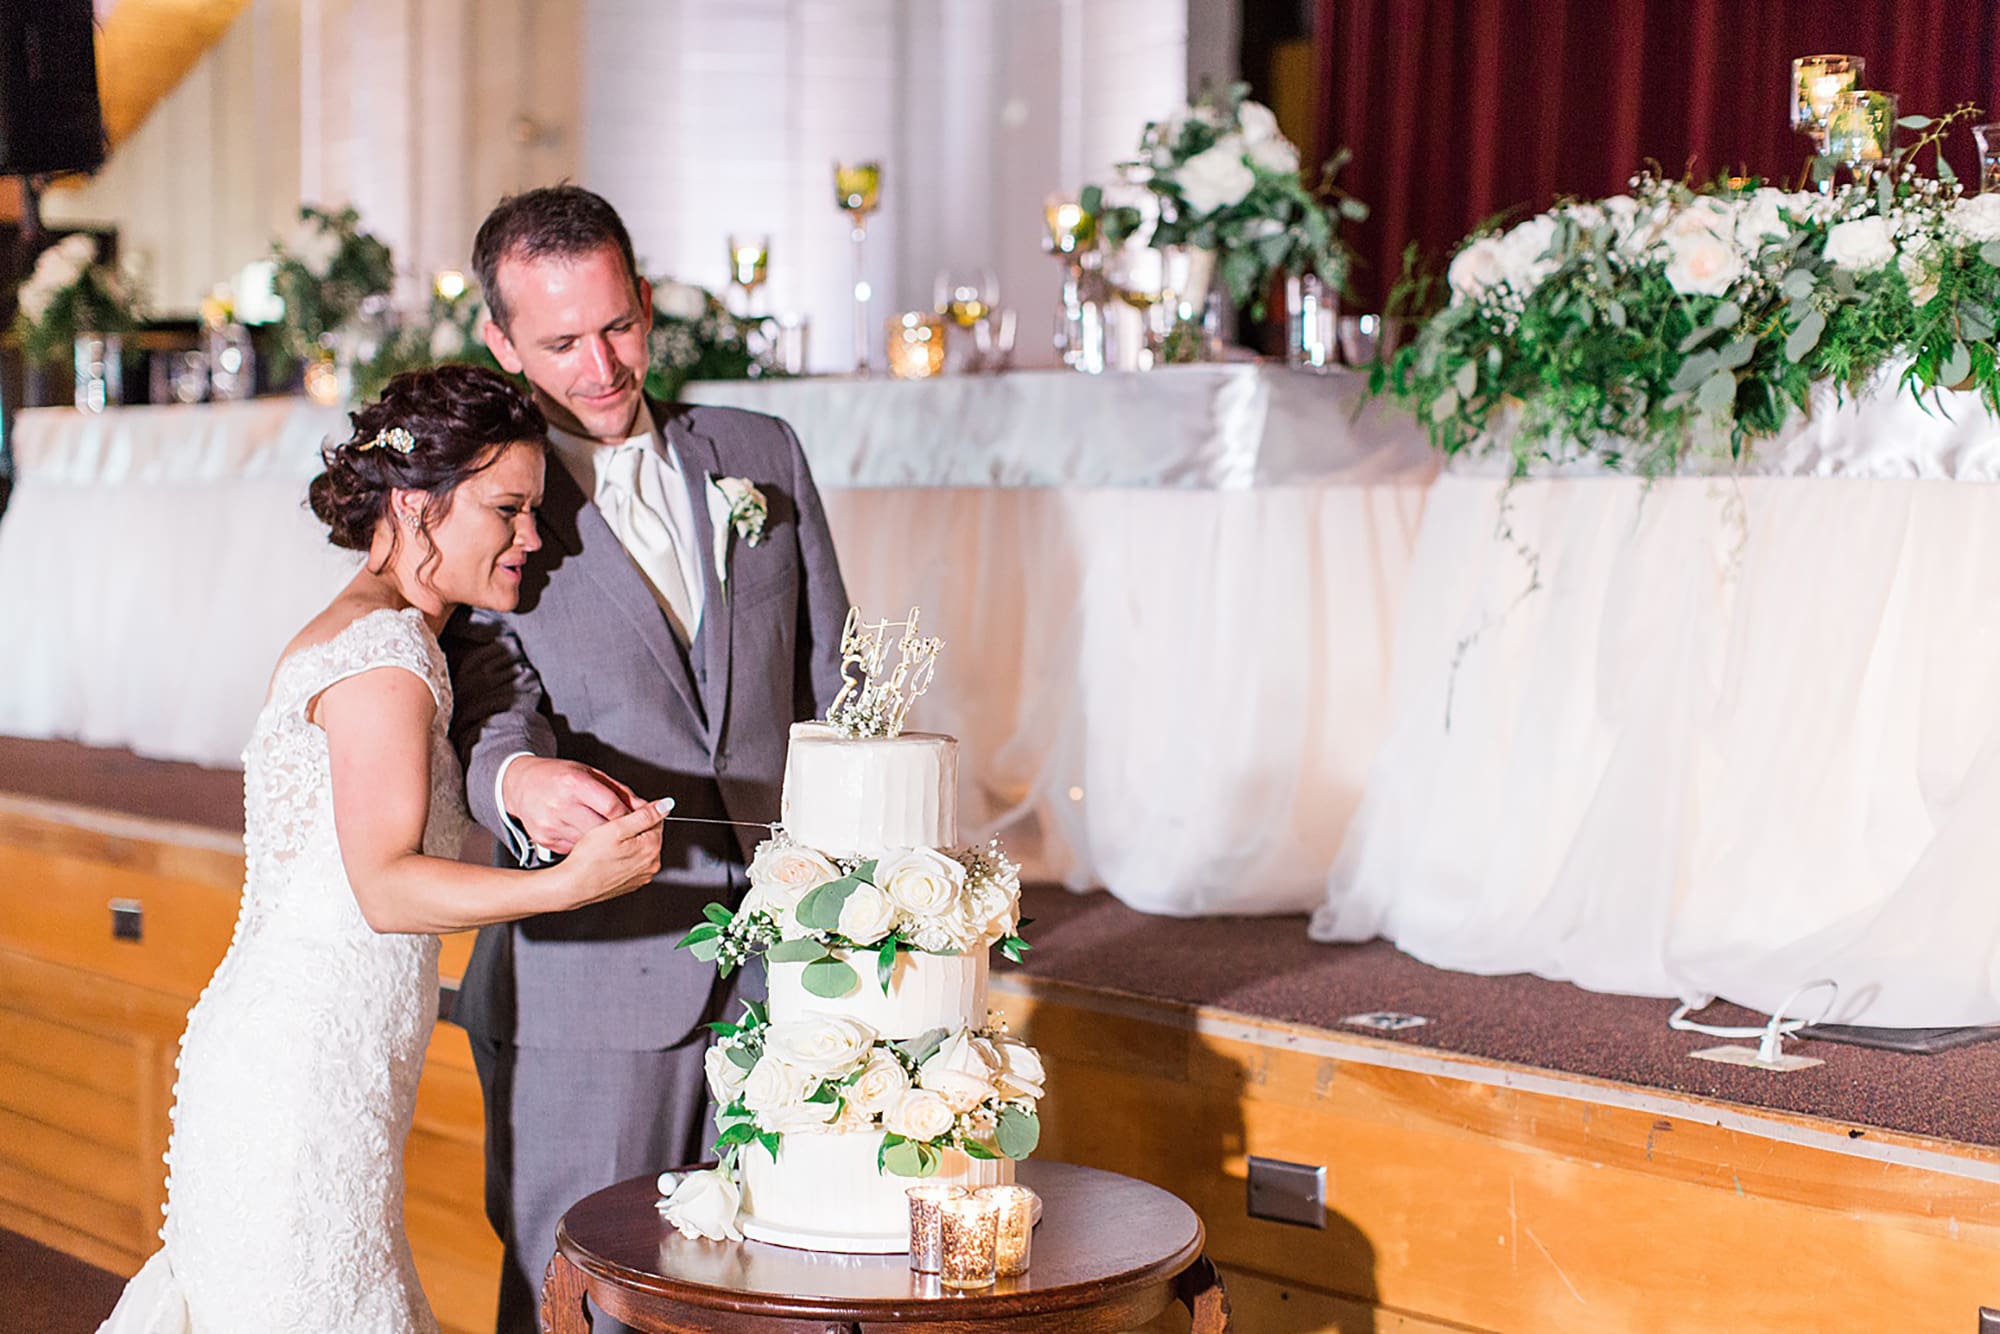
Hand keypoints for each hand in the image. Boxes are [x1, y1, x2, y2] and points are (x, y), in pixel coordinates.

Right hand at [503, 757, 640, 854]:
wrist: (520, 785)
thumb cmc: (557, 776)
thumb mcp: (589, 773)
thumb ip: (618, 791)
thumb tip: (645, 807)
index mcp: (574, 783)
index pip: (612, 807)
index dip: (631, 816)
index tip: (641, 820)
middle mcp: (560, 805)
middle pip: (603, 829)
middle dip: (621, 833)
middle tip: (629, 832)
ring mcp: (551, 825)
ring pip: (591, 844)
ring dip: (605, 843)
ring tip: (609, 836)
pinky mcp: (546, 840)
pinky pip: (576, 848)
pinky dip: (587, 847)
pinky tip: (587, 839)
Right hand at [551, 797, 672, 909]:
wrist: (573, 886)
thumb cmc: (589, 859)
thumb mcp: (616, 827)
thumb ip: (645, 815)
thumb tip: (666, 805)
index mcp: (652, 847)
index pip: (657, 818)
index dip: (638, 810)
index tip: (622, 813)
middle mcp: (652, 864)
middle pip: (650, 833)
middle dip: (634, 827)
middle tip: (611, 828)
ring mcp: (642, 876)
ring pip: (640, 848)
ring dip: (628, 842)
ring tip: (606, 843)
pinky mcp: (631, 883)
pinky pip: (631, 862)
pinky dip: (622, 856)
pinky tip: (607, 856)